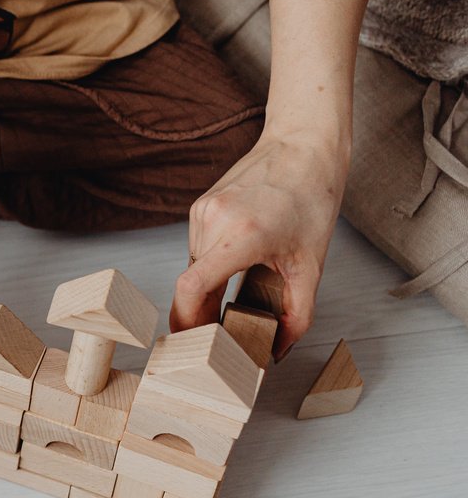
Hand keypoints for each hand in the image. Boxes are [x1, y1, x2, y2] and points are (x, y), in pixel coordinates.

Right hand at [170, 131, 347, 359]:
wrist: (302, 147)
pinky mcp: (199, 206)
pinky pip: (198, 249)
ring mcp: (201, 212)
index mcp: (241, 236)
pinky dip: (211, 266)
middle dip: (201, 314)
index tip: (192, 342)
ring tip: (236, 296)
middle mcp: (213, 221)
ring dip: (207, 289)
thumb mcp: (311, 265)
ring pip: (193, 267)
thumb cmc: (312, 198)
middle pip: (190, 284)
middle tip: (222, 335)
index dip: (186, 321)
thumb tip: (278, 350)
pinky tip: (236, 265)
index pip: (191, 288)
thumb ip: (297, 314)